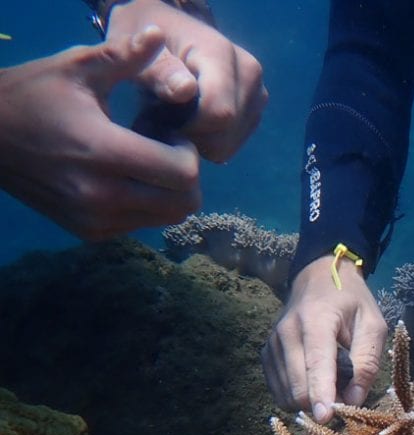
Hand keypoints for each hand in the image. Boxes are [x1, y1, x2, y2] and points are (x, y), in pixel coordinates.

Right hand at [0, 28, 200, 239]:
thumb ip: (123, 56)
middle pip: (182, 203)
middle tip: (167, 151)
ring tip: (148, 163)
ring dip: (170, 193)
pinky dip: (147, 206)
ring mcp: (94, 218)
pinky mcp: (88, 231)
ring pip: (166, 219)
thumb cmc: (33, 95)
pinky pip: (140, 225)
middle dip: (188, 176)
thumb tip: (158, 34)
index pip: (182, 174)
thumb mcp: (76, 68)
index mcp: (103, 152)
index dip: (190, 153)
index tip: (172, 135)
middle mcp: (101, 195)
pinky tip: (128, 178)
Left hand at [107, 0, 266, 162]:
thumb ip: (158, 69)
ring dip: (195, 141)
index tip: (154, 118)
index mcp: (221, 54)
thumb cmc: (145, 41)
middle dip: (187, 137)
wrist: (166, 30)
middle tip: (156, 119)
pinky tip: (187, 122)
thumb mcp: (133, 46)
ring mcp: (257, 94)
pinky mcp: (255, 110)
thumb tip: (185, 90)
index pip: (218, 113)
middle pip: (224, 136)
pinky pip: (229, 146)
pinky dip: (205, 142)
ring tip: (170, 117)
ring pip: (227, 146)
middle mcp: (249, 74)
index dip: (185, 129)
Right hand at [262, 256, 388, 419]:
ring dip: (310, 400)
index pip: (316, 363)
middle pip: (298, 386)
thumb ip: (367, 363)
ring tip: (332, 382)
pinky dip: (297, 395)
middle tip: (345, 394)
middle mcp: (287, 332)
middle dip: (321, 402)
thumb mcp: (373, 325)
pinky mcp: (265, 354)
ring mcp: (271, 343)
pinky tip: (313, 382)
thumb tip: (353, 401)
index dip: (321, 393)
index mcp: (316, 320)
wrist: (318, 277)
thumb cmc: (351, 301)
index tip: (326, 417)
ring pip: (286, 393)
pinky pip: (278, 390)